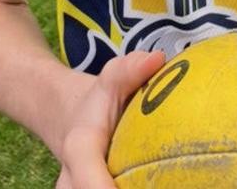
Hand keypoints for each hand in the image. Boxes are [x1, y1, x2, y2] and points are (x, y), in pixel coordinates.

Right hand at [55, 50, 164, 188]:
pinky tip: (164, 185)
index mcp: (79, 150)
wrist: (70, 119)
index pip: (90, 177)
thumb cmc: (99, 101)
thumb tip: (158, 60)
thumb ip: (130, 70)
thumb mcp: (110, 78)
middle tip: (160, 187)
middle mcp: (72, 182)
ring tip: (166, 186)